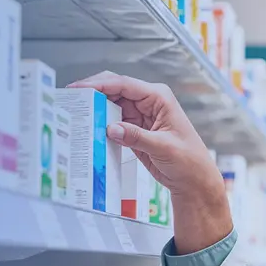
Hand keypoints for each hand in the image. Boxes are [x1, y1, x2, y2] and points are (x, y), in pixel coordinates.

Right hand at [68, 71, 231, 251]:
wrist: (194, 181)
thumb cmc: (189, 161)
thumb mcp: (163, 148)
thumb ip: (136, 137)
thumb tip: (111, 128)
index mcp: (159, 97)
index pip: (124, 84)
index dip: (99, 84)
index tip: (78, 89)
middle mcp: (148, 102)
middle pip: (114, 91)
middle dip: (93, 94)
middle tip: (71, 100)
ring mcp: (140, 115)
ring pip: (111, 106)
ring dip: (95, 110)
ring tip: (75, 114)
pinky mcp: (135, 130)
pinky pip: (113, 122)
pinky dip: (101, 125)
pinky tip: (89, 128)